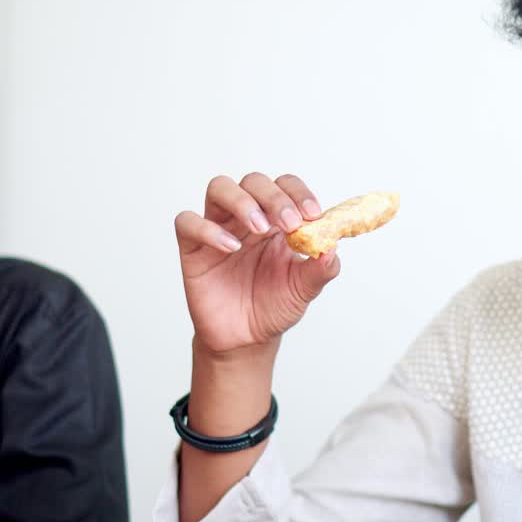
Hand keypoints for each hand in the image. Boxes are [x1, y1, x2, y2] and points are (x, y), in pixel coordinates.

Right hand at [174, 173, 338, 354]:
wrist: (247, 340)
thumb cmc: (274, 306)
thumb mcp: (304, 289)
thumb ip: (321, 268)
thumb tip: (333, 246)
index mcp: (276, 221)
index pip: (285, 186)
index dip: (298, 193)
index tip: (313, 214)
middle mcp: (246, 218)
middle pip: (254, 181)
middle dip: (274, 197)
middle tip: (289, 223)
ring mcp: (218, 229)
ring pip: (219, 188)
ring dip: (242, 202)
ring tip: (258, 228)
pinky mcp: (193, 248)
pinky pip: (188, 222)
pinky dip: (208, 229)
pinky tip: (230, 247)